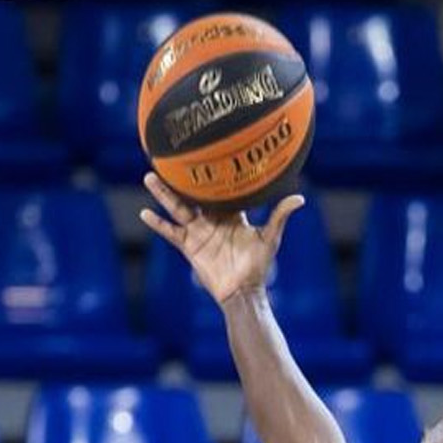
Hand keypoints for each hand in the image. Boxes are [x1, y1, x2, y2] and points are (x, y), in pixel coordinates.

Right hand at [137, 172, 304, 305]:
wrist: (243, 290)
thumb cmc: (258, 265)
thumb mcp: (270, 237)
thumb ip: (279, 216)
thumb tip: (299, 198)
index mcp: (231, 214)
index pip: (219, 190)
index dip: (211, 173)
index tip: (204, 153)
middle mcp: (211, 220)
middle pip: (193, 195)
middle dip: (181, 179)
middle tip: (170, 159)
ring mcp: (198, 232)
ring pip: (177, 208)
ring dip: (163, 194)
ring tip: (149, 177)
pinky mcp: (189, 246)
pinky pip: (170, 232)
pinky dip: (157, 224)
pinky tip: (144, 213)